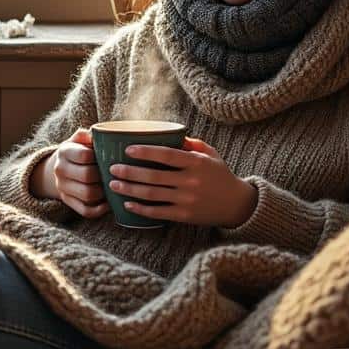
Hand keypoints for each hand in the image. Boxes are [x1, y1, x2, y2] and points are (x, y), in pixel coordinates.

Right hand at [39, 128, 109, 218]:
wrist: (60, 167)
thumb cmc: (78, 150)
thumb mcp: (79, 139)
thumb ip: (87, 135)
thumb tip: (98, 133)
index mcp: (64, 151)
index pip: (85, 155)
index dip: (100, 157)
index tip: (109, 157)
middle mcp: (60, 170)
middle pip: (87, 176)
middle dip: (103, 176)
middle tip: (115, 174)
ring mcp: (62, 188)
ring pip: (87, 195)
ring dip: (104, 192)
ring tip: (113, 187)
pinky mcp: (68, 202)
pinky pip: (86, 211)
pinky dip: (100, 209)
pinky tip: (109, 203)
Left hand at [106, 138, 257, 227]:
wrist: (237, 204)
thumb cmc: (220, 174)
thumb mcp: (210, 154)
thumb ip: (190, 143)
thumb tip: (167, 132)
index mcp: (196, 163)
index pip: (166, 155)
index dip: (145, 152)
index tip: (127, 149)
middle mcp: (191, 181)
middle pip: (153, 177)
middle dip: (129, 172)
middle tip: (111, 169)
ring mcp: (187, 200)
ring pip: (152, 195)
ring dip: (129, 190)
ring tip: (113, 185)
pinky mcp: (184, 216)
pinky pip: (158, 212)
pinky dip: (141, 209)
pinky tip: (127, 204)